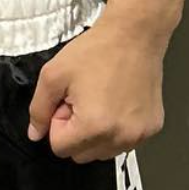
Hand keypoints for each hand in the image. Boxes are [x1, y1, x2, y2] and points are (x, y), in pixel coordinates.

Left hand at [26, 12, 169, 163]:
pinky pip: (125, 142)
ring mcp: (139, 136)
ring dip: (97, 133)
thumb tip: (35, 134)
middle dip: (76, 131)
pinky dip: (117, 129)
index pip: (60, 148)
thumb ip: (39, 108)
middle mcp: (120, 138)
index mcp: (93, 127)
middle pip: (82, 155)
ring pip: (104, 151)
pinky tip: (119, 101)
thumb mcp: (54, 74)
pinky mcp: (152, 129)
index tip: (68, 100)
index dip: (58, 123)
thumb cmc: (96, 50)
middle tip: (83, 99)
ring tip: (101, 99)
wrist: (134, 34)